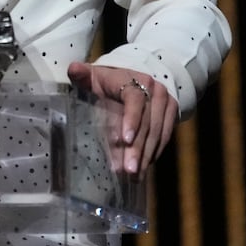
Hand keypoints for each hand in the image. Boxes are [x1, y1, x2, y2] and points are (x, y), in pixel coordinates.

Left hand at [66, 61, 178, 175]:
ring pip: (158, 132)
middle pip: (147, 122)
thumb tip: (73, 69)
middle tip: (129, 170)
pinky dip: (154, 153)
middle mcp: (154, 90)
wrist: (135, 80)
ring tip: (135, 176)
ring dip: (147, 156)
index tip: (125, 141)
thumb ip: (82, 75)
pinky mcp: (172, 113)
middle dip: (137, 148)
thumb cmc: (108, 82)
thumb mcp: (94, 77)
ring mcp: (165, 102)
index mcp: (133, 79)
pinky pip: (165, 136)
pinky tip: (144, 168)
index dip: (131, 119)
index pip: (135, 100)